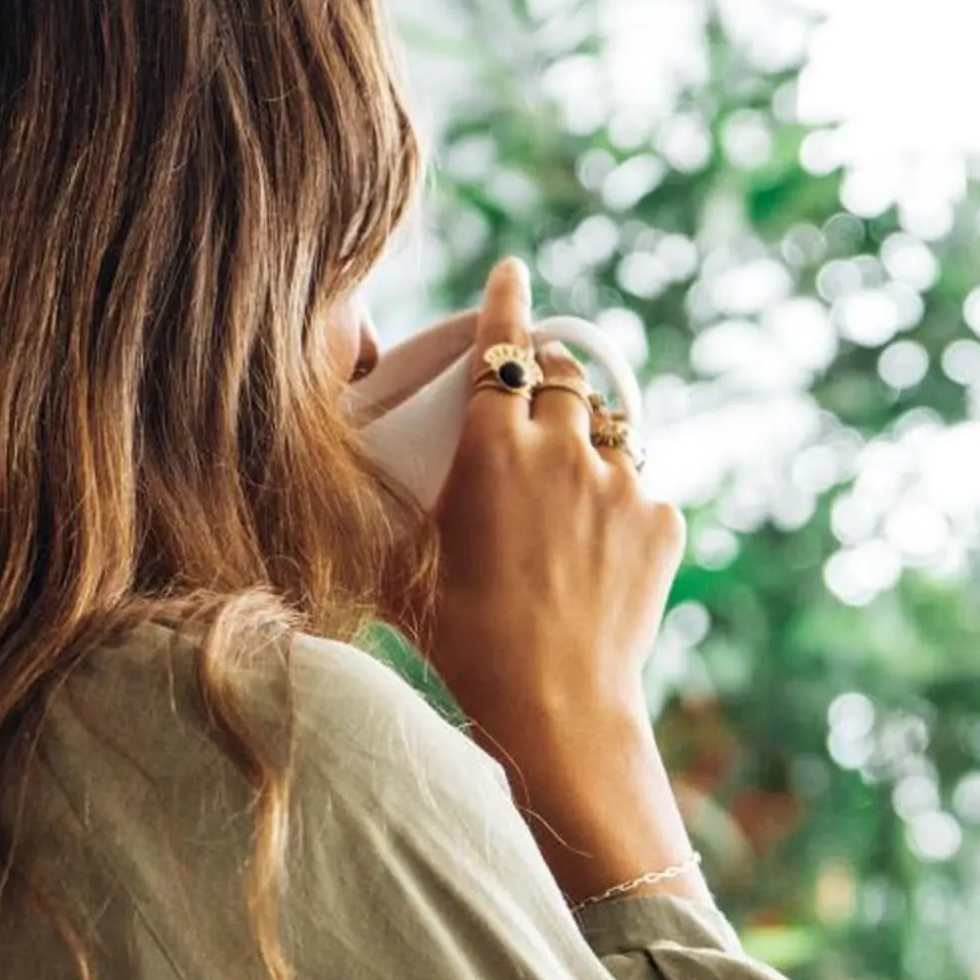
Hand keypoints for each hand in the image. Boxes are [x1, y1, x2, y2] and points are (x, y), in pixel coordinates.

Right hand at [402, 258, 701, 905]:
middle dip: (553, 374)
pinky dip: (622, 505)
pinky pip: (643, 491)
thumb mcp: (397, 573)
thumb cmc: (460, 642)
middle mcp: (563, 449)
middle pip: (567, 375)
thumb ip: (369, 523)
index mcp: (492, 447)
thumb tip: (316, 510)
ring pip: (610, 431)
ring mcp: (622, 483)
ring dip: (589, 443)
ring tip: (569, 489)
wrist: (554, 706)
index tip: (513, 273)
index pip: (501, 346)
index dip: (506, 303)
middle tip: (540, 399)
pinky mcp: (663, 522)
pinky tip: (598, 551)